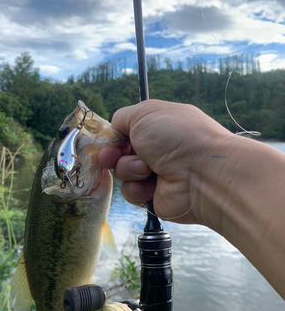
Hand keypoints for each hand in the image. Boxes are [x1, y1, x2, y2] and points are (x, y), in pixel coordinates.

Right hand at [98, 99, 231, 223]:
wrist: (201, 172)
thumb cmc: (176, 136)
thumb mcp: (144, 113)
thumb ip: (122, 117)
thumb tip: (113, 128)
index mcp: (156, 127)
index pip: (124, 131)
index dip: (112, 136)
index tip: (108, 140)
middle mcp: (155, 150)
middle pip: (118, 153)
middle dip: (112, 154)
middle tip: (112, 156)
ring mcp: (153, 174)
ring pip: (122, 173)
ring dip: (128, 169)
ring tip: (146, 168)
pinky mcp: (152, 197)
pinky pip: (130, 193)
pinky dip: (136, 188)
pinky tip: (151, 185)